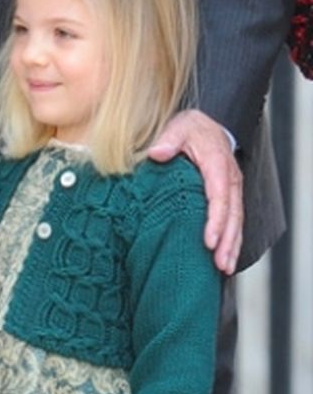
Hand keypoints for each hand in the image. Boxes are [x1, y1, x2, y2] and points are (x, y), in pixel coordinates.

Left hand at [148, 108, 241, 273]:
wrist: (207, 125)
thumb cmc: (191, 129)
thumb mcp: (178, 127)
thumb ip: (168, 139)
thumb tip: (156, 153)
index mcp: (218, 164)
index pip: (219, 197)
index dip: (216, 221)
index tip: (209, 241)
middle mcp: (230, 179)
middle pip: (233, 215)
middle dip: (227, 241)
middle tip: (220, 264)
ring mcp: (232, 189)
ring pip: (237, 221)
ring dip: (232, 245)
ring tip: (224, 268)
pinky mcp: (230, 196)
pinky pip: (234, 220)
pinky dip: (232, 239)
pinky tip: (225, 257)